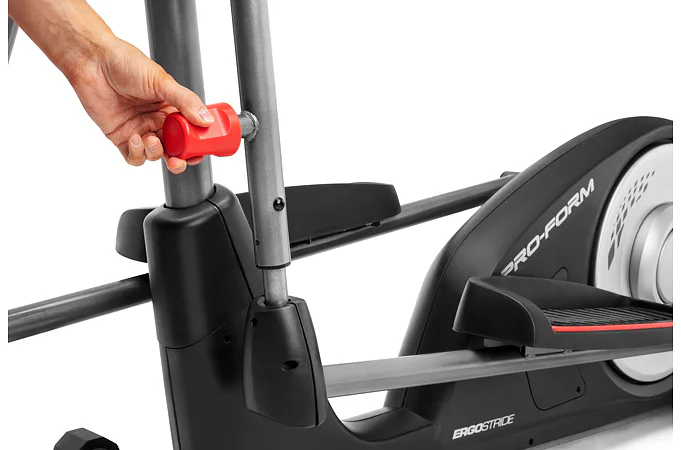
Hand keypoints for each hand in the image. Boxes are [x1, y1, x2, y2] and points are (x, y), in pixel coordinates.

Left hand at [67, 37, 213, 173]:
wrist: (93, 62)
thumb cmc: (126, 63)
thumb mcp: (162, 81)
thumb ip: (185, 101)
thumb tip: (206, 119)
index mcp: (172, 108)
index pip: (190, 132)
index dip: (196, 144)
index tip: (200, 149)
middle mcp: (158, 121)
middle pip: (175, 149)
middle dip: (179, 159)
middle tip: (178, 160)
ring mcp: (140, 129)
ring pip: (155, 155)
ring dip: (155, 153)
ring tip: (150, 140)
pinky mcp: (122, 137)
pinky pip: (134, 157)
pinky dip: (137, 154)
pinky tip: (134, 139)